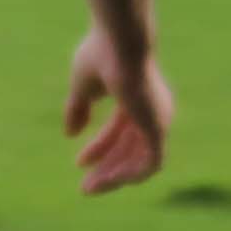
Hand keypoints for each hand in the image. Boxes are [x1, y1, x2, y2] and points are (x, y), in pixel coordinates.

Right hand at [66, 33, 171, 194]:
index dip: (100, 148)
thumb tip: (70, 134)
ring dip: (116, 177)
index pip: (120, 130)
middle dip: (108, 168)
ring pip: (141, 160)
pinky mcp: (159, 127)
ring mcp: (158, 119)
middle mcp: (152, 109)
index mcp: (136, 96)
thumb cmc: (101, 54)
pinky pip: (151, 164)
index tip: (79, 163)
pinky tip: (110, 182)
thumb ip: (77, 109)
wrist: (121, 41)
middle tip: (86, 188)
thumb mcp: (82, 85)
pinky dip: (132, 175)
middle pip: (131, 148)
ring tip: (91, 188)